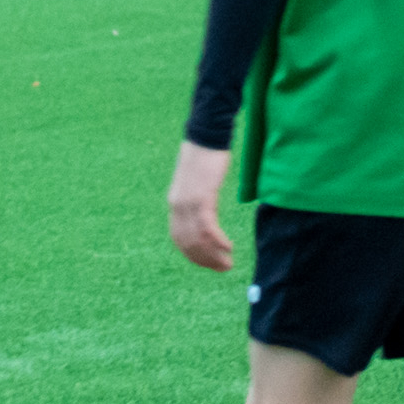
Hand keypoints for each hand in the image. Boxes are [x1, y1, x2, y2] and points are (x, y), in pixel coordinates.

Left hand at [167, 142, 235, 271]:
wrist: (206, 135)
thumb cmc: (206, 156)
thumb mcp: (197, 182)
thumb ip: (198, 199)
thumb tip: (206, 213)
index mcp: (175, 203)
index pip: (179, 238)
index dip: (194, 255)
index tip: (210, 264)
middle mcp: (177, 206)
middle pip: (188, 243)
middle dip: (206, 260)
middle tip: (223, 268)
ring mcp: (188, 202)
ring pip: (198, 239)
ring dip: (213, 255)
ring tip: (228, 264)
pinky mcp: (201, 196)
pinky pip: (207, 226)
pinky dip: (217, 241)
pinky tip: (229, 246)